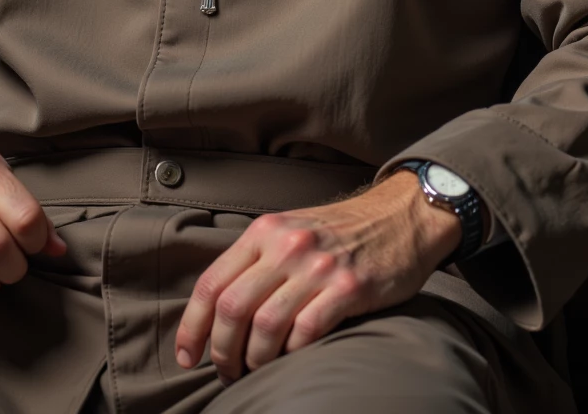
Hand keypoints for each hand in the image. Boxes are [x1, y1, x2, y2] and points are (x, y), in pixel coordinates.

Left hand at [175, 169, 460, 383]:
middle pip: (232, 307)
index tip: (187, 356)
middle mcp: (286, 245)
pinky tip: (293, 359)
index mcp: (264, 231)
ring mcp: (318, 266)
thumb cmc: (340, 232)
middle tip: (226, 371)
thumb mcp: (290, 231)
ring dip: (255, 359)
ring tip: (258, 371)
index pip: (212, 283)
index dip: (192, 327)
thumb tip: (218, 311)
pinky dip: (293, 353)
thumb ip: (257, 261)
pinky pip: (307, 331)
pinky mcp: (350, 287)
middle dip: (222, 350)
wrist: (400, 216)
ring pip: (266, 324)